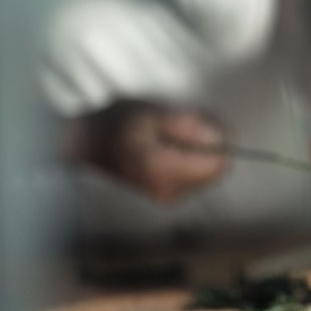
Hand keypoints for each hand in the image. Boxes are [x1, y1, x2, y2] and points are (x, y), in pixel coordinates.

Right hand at [65, 100, 226, 202]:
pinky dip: (194, 157)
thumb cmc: (118, 123)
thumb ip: (187, 126)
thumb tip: (219, 139)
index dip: (220, 140)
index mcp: (163, 171)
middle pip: (216, 170)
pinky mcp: (169, 193)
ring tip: (180, 129)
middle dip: (213, 143)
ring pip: (208, 173)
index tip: (207, 119)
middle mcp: (169, 191)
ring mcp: (169, 196)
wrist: (89, 143)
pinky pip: (197, 175)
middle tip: (194, 119)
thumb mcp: (153, 113)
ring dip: (204, 148)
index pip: (217, 164)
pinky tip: (176, 142)